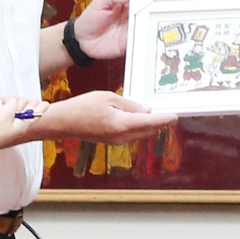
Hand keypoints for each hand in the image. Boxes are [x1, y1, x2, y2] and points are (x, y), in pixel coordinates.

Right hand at [0, 98, 48, 165]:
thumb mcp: (7, 111)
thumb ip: (13, 103)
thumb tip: (11, 101)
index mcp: (21, 126)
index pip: (34, 115)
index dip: (40, 108)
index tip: (46, 103)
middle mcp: (14, 128)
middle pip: (25, 115)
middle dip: (31, 107)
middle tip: (36, 101)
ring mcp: (4, 128)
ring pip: (14, 115)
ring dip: (18, 107)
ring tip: (22, 102)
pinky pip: (3, 116)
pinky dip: (6, 109)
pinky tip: (5, 106)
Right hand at [31, 90, 175, 141]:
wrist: (63, 123)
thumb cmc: (83, 107)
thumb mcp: (108, 98)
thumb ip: (129, 105)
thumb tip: (146, 110)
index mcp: (122, 125)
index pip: (150, 122)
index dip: (165, 119)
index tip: (176, 115)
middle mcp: (122, 137)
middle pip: (149, 130)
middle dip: (160, 122)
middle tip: (171, 111)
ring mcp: (117, 141)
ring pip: (141, 133)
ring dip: (150, 124)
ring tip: (159, 112)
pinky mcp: (112, 141)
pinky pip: (132, 134)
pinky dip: (140, 127)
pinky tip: (141, 117)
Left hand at [73, 0, 167, 59]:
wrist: (81, 40)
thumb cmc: (90, 18)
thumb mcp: (99, 2)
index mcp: (126, 3)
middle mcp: (132, 16)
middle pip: (149, 11)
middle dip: (160, 10)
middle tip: (172, 9)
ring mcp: (131, 30)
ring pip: (148, 26)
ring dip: (156, 25)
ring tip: (168, 24)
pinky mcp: (129, 43)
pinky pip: (141, 41)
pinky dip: (148, 40)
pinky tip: (156, 39)